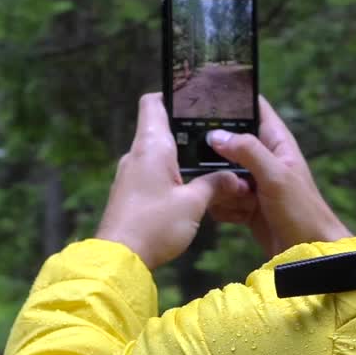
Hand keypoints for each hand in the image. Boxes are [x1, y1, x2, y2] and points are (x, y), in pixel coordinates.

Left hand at [97, 93, 249, 269]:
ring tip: (209, 163)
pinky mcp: (128, 193)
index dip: (172, 95)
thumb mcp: (194, 204)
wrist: (119, 259)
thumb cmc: (155, 224)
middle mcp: (137, 154)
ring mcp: (129, 174)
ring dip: (179, 156)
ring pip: (157, 153)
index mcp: (151, 146)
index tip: (195, 100)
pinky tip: (189, 187)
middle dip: (185, 130)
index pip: (153, 102)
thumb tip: (237, 178)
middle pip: (158, 127)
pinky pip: (151, 173)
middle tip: (215, 134)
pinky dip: (170, 174)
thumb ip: (216, 185)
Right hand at [207, 96, 349, 257]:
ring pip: (220, 173)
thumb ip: (247, 150)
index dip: (232, 98)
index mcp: (276, 141)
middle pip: (227, 142)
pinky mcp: (244, 203)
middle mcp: (262, 157)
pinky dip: (224, 207)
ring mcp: (252, 181)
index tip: (203, 97)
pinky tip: (238, 216)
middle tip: (221, 171)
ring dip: (222, 188)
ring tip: (241, 200)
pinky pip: (220, 197)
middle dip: (217, 157)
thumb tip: (215, 135)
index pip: (253, 106)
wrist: (309, 253)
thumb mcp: (275, 176)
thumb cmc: (301, 211)